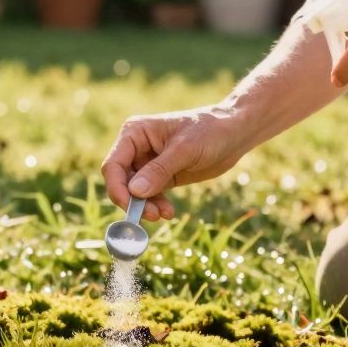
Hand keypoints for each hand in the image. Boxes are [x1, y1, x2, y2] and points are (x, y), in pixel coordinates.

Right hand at [102, 105, 250, 220]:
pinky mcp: (161, 176)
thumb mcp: (185, 150)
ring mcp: (148, 163)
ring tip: (165, 214)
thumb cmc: (210, 131)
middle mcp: (136, 148)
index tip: (130, 207)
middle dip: (134, 201)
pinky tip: (169, 212)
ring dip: (146, 207)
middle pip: (122, 182)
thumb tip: (134, 192)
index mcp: (135, 133)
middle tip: (152, 216)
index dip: (117, 188)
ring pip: (135, 192)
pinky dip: (156, 205)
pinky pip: (150, 196)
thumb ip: (159, 170)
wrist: (234, 133)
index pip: (114, 165)